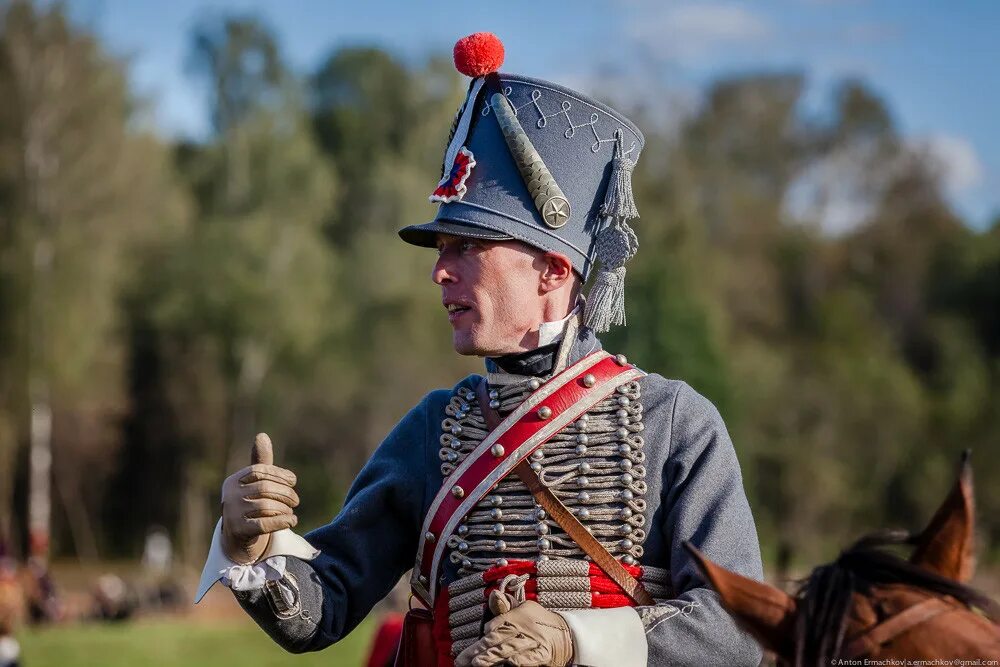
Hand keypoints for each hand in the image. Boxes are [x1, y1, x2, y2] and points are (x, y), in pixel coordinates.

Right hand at [220, 433, 299, 563]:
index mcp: (233, 481)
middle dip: (285, 493)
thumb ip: (260, 461)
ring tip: (291, 510)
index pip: (259, 471)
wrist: (237, 535)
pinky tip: (292, 521)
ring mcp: (232, 514)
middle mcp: (229, 496)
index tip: (293, 480)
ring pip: (266, 506)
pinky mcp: (239, 531)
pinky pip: (265, 524)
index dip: (278, 474)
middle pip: (265, 489)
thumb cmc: (250, 502)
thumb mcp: (254, 482)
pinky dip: (283, 521)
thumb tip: (262, 435)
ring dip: (285, 508)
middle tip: (296, 500)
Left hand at [455, 600, 572, 666]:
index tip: (476, 637)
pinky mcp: (542, 654)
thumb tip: (493, 594)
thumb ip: (505, 607)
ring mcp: (532, 642)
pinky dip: (523, 660)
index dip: (487, 630)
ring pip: (510, 649)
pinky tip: (512, 663)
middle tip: (467, 659)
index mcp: (516, 617)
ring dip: (495, 656)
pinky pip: (532, 658)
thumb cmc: (537, 622)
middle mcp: (523, 629)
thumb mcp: (522, 610)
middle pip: (499, 638)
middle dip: (481, 649)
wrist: (565, 634)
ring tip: (479, 663)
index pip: (498, 622)